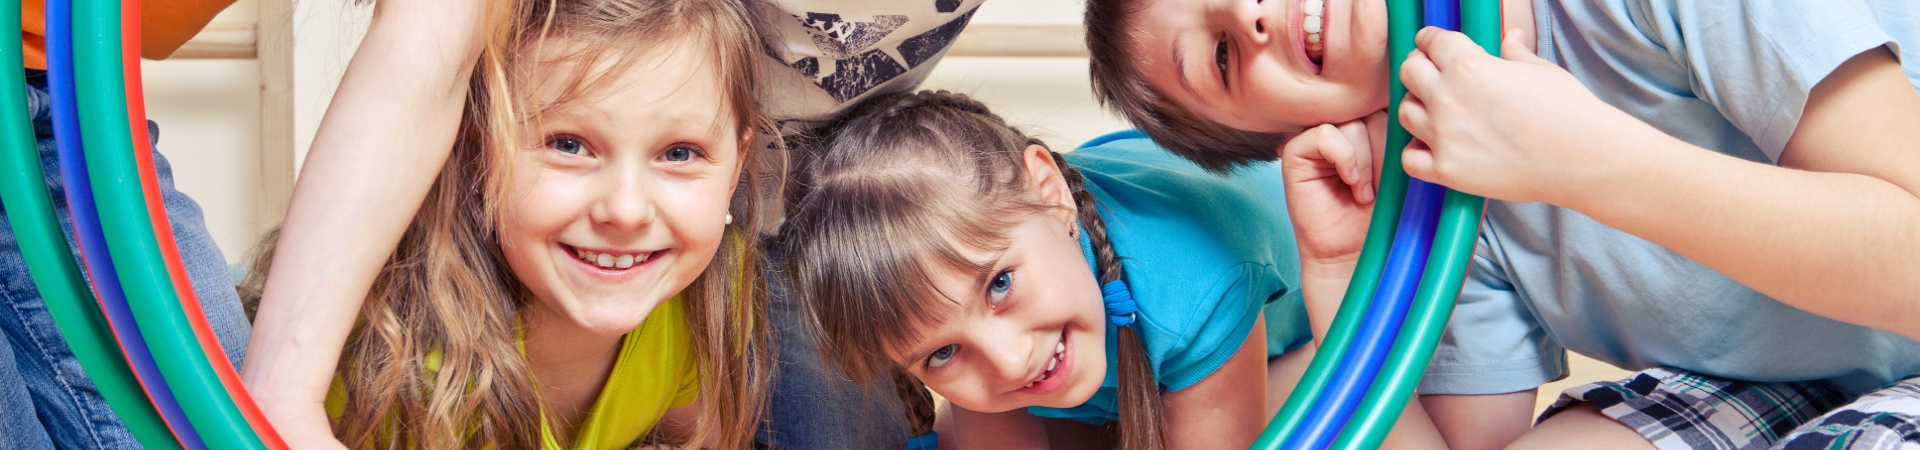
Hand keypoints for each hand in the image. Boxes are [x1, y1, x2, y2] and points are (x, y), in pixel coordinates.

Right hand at [1280, 110, 1387, 266]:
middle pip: (1371, 111)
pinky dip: (1343, 158)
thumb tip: (1403, 108)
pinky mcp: (1296, 151)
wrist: (1352, 252)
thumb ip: (1398, 137)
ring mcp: (1317, 137)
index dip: (1399, 135)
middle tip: (1380, 186)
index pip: (1389, 106)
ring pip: (1352, 123)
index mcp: (1368, 126)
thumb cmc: (1379, 216)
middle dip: (1383, 151)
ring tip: (1363, 191)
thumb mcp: (1400, 170)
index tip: (1399, 172)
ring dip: (1365, 161)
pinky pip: (1325, 134)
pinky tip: (1349, 182)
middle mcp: (1342, 126)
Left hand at [1397, 27, 1654, 204]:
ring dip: (1417, 107)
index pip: (1432, 42)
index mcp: (1469, 65)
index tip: (1430, 44)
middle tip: (1430, 74)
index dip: (1431, 40)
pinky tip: (1434, 147)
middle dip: (1419, 68)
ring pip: (1405, 112)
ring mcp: (1444, 136)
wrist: (1582, 158)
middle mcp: (1448, 98)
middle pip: (1409, 71)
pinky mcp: (1447, 171)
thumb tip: (1510, 37)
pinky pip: (1409, 158)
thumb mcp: (1540, 70)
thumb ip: (1514, 53)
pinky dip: (1417, 152)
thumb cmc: (1567, 111)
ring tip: (1435, 111)